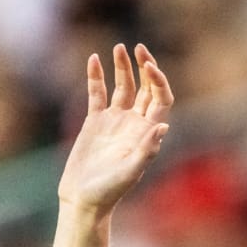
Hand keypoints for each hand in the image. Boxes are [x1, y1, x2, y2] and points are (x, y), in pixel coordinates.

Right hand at [58, 43, 173, 217]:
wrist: (84, 198)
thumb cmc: (109, 190)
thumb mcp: (130, 171)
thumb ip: (147, 149)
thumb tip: (162, 125)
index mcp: (147, 133)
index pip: (161, 99)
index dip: (158, 81)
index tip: (148, 66)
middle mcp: (134, 124)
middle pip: (146, 89)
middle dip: (145, 67)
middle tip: (139, 48)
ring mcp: (115, 121)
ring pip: (123, 87)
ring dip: (122, 67)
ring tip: (119, 48)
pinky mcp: (95, 122)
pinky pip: (97, 93)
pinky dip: (96, 76)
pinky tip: (93, 59)